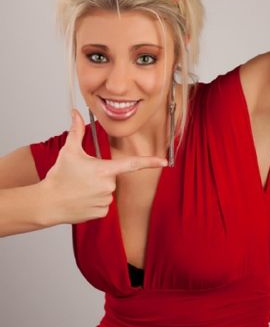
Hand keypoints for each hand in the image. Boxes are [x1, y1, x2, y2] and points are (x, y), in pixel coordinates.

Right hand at [43, 109, 166, 224]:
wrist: (48, 203)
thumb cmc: (59, 176)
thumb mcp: (69, 151)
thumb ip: (76, 131)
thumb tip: (75, 113)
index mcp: (104, 169)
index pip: (132, 164)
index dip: (150, 161)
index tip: (164, 161)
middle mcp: (109, 186)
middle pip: (112, 177)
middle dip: (100, 175)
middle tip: (82, 177)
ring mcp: (106, 201)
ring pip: (107, 192)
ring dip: (96, 190)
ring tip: (79, 189)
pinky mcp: (101, 213)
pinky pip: (103, 205)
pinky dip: (94, 202)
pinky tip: (81, 200)